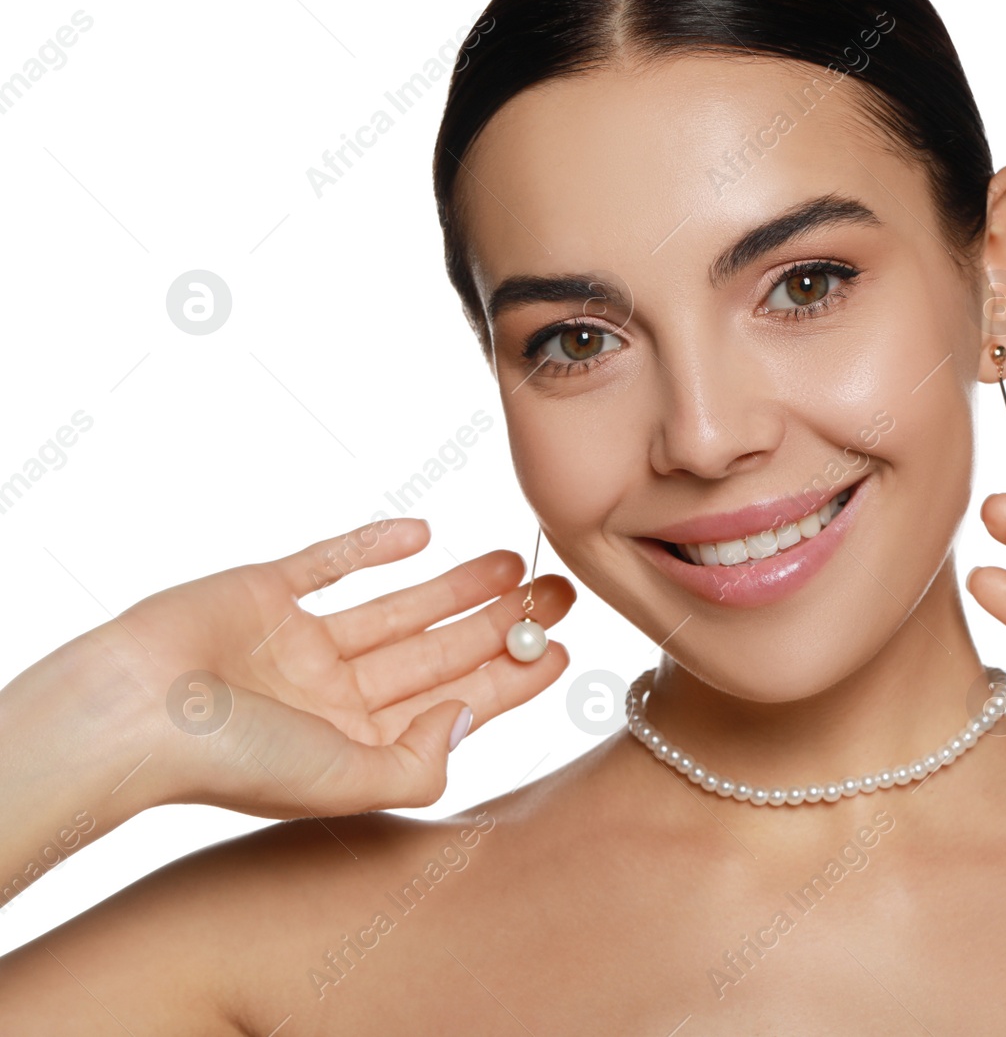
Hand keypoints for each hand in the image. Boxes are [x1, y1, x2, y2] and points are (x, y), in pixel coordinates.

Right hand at [80, 517, 573, 815]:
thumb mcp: (348, 781)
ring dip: (454, 586)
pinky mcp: (262, 592)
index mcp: (355, 742)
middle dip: (501, 623)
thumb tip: (469, 716)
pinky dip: (372, 546)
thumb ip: (422, 760)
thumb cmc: (235, 760)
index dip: (513, 678)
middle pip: (437, 653)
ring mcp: (297, 642)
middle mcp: (333, 694)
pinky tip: (423, 534)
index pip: (455, 705)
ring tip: (513, 560)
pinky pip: (328, 563)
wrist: (131, 712)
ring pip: (397, 608)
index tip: (564, 650)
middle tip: (559, 592)